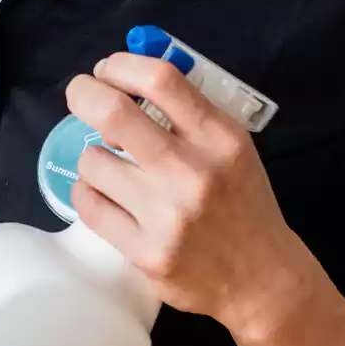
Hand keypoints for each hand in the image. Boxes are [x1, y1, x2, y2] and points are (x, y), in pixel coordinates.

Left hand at [64, 52, 316, 339]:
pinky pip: (88, 205)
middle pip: (113, 112)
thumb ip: (187, 112)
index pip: (160, 79)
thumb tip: (123, 77)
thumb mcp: (232, 147)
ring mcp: (166, 216)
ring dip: (93, 157)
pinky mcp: (145, 253)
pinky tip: (105, 196)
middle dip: (84, 94)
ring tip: (111, 167)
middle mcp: (193, 172)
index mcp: (220, 138)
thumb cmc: (242, 203)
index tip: (107, 70)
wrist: (263, 280)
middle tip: (81, 95)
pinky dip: (89, 193)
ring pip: (92, 161)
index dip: (121, 65)